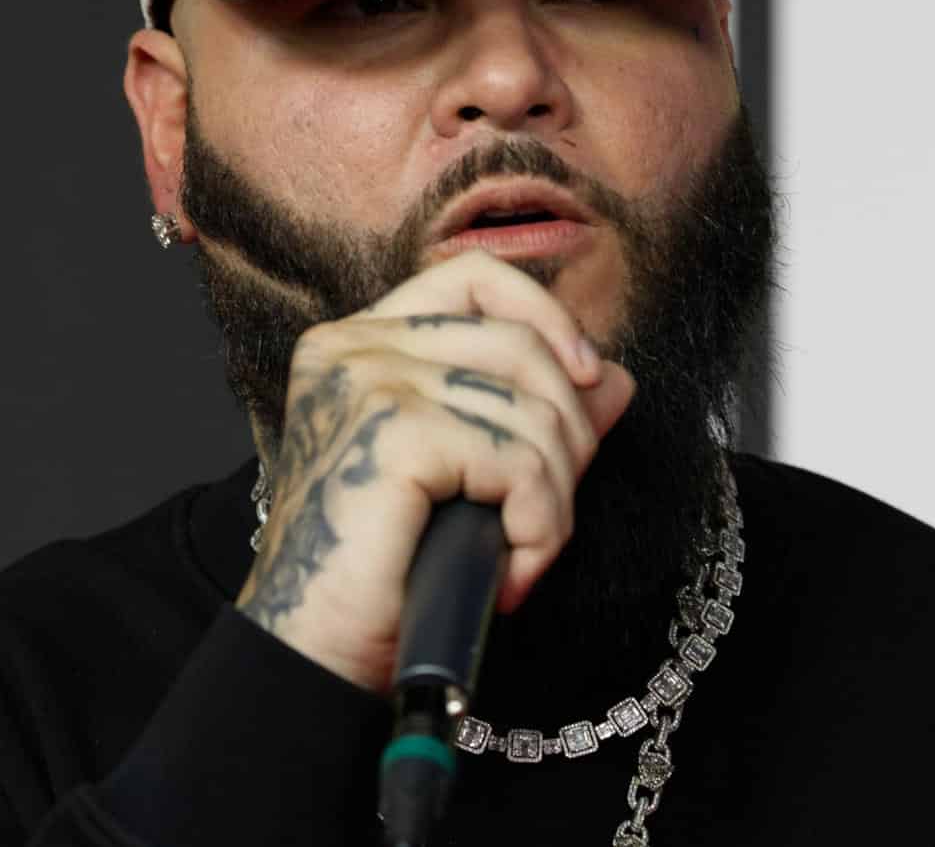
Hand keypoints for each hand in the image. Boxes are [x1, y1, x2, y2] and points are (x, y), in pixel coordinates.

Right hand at [234, 250, 636, 693]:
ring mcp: (368, 382)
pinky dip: (539, 525)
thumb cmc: (385, 574)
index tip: (587, 376)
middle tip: (546, 515)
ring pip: (532, 408)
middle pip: (521, 346)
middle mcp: (354, 346)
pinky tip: (511, 573)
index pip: (475, 277)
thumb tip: (616, 378)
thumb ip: (535, 415)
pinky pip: (521, 459)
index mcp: (361, 342)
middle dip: (567, 435)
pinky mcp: (394, 431)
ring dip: (554, 498)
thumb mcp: (472, 478)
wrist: (318, 656)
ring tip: (525, 555)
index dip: (546, 316)